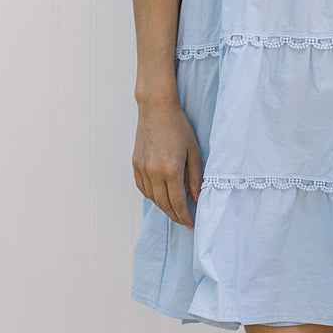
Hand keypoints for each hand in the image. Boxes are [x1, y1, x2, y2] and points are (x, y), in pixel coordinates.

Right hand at [133, 98, 203, 228]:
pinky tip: (160, 197)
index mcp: (170, 170)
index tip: (191, 223)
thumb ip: (195, 177)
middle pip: (163, 204)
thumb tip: (197, 198)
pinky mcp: (135, 164)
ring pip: (152, 198)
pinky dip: (152, 196)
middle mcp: (153, 172)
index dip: (184, 216)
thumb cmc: (179, 127)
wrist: (157, 109)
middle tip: (184, 221)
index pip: (177, 203)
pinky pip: (143, 188)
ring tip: (175, 211)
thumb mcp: (194, 152)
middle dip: (175, 216)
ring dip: (163, 208)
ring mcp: (142, 169)